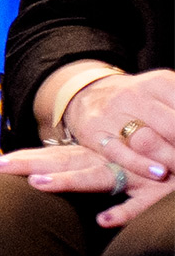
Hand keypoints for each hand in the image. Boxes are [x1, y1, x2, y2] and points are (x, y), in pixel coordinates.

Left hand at [0, 141, 169, 231]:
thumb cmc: (156, 165)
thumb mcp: (120, 168)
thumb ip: (91, 171)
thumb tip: (50, 176)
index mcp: (101, 157)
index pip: (57, 156)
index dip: (25, 158)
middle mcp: (112, 162)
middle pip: (65, 161)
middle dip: (29, 163)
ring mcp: (135, 175)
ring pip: (98, 177)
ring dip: (69, 182)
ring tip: (37, 185)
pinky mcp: (160, 193)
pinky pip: (142, 205)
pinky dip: (124, 212)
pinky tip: (103, 222)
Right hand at [54, 66, 174, 196]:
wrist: (88, 93)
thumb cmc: (139, 100)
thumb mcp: (164, 90)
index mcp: (158, 83)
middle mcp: (133, 96)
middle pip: (170, 126)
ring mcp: (112, 115)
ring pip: (145, 140)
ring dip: (170, 158)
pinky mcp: (95, 133)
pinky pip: (119, 152)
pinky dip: (140, 165)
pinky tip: (158, 172)